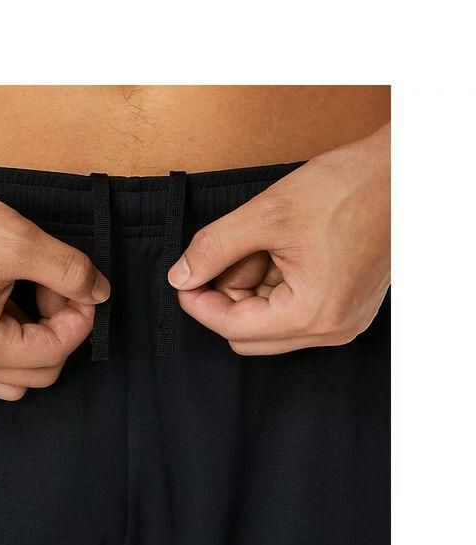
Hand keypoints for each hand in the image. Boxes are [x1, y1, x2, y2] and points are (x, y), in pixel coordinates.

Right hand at [0, 142, 108, 399]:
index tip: (83, 284)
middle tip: (55, 286)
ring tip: (33, 293)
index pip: (56, 353)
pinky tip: (11, 298)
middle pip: (42, 372)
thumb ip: (70, 271)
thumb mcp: (19, 241)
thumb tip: (100, 293)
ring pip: (17, 374)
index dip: (82, 318)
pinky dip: (14, 338)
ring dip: (39, 340)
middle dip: (61, 330)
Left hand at [168, 123, 389, 354]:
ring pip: (268, 322)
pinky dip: (273, 285)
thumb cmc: (347, 188)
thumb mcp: (267, 214)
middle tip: (228, 252)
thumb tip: (181, 276)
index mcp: (312, 313)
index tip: (183, 277)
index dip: (199, 303)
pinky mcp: (344, 308)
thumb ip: (214, 248)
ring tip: (264, 242)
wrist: (402, 172)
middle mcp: (329, 330)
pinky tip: (280, 249)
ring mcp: (340, 321)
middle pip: (248, 333)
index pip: (233, 328)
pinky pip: (291, 311)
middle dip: (227, 294)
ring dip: (251, 287)